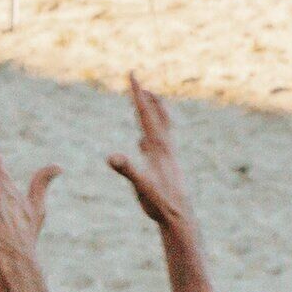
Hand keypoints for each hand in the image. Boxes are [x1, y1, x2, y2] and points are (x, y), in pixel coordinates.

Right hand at [105, 74, 197, 229]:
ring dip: (151, 113)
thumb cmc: (160, 202)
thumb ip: (128, 170)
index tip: (132, 74)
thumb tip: (112, 157)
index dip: (137, 93)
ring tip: (145, 104)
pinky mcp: (165, 167)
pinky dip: (149, 135)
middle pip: (156, 115)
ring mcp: (166, 157)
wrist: (179, 217)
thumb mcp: (141, 186)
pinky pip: (157, 145)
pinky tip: (143, 141)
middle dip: (146, 97)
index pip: (145, 113)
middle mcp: (165, 147)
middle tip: (138, 82)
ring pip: (160, 128)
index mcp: (158, 147)